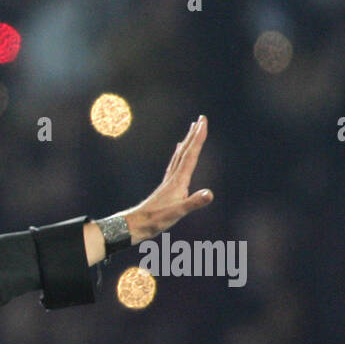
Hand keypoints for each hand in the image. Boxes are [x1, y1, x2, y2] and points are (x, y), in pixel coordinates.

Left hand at [124, 116, 214, 242]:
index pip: (190, 155)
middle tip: (201, 119)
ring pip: (179, 156)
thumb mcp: (177, 213)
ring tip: (191, 130)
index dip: (198, 138)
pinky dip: (178, 155)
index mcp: (178, 181)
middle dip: (194, 135)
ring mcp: (169, 182)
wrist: (135, 225)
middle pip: (185, 152)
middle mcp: (173, 178)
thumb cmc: (155, 220)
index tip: (203, 122)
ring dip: (187, 142)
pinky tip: (178, 153)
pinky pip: (174, 165)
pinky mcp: (166, 187)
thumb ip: (193, 203)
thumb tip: (209, 194)